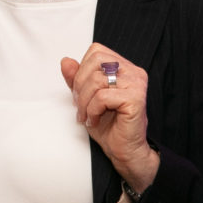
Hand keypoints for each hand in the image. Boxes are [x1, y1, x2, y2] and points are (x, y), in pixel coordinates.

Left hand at [61, 43, 159, 194]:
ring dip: (84, 101)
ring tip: (86, 116)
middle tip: (80, 105)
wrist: (123, 151)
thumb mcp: (85, 98)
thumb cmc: (108, 125)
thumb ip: (76, 79)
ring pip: (97, 80)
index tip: (79, 92)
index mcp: (124, 67)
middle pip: (96, 61)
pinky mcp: (135, 99)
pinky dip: (92, 110)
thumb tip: (65, 61)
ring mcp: (136, 84)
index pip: (96, 51)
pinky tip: (94, 121)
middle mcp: (133, 72)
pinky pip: (102, 97)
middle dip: (80, 84)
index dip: (81, 70)